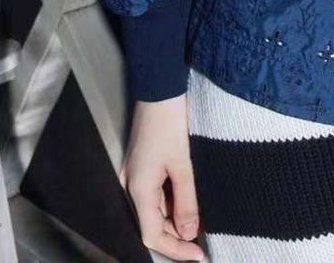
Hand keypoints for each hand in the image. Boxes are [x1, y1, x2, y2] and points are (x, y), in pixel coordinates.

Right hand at [119, 96, 203, 260]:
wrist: (159, 88)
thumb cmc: (170, 123)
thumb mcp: (183, 164)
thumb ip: (187, 202)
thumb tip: (190, 234)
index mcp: (138, 189)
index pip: (152, 235)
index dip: (175, 250)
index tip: (199, 256)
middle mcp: (131, 186)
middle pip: (151, 225)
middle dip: (176, 237)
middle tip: (202, 243)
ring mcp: (135, 176)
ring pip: (154, 211)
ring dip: (175, 221)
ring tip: (201, 224)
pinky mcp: (142, 166)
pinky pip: (155, 195)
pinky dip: (171, 204)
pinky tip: (189, 203)